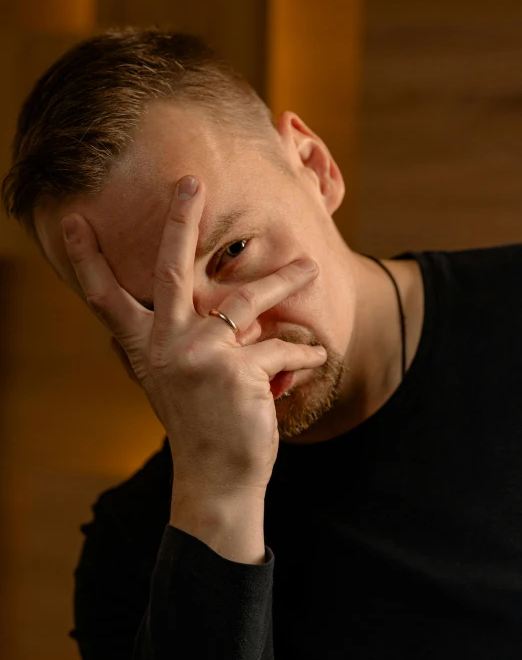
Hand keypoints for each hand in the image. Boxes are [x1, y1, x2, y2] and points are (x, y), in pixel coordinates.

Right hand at [61, 176, 326, 495]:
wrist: (215, 478)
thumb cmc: (201, 423)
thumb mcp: (180, 377)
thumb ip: (190, 337)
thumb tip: (226, 299)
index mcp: (146, 346)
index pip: (106, 298)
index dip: (87, 260)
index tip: (74, 222)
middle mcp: (166, 344)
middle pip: (169, 270)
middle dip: (179, 221)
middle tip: (189, 181)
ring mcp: (200, 354)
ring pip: (248, 299)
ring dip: (284, 280)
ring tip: (310, 265)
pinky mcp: (239, 369)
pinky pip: (282, 345)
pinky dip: (303, 351)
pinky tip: (318, 355)